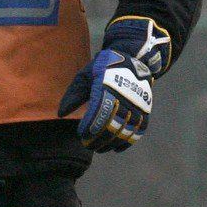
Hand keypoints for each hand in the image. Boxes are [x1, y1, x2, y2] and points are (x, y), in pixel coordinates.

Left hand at [57, 16, 170, 151]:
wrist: (133, 57)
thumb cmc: (104, 67)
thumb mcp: (85, 75)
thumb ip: (73, 94)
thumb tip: (61, 114)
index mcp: (106, 85)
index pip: (98, 112)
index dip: (90, 126)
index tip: (81, 134)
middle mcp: (123, 95)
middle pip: (111, 124)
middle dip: (98, 138)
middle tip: (88, 145)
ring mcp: (137, 103)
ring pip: (125, 129)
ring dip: (111, 142)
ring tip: (99, 148)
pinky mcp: (145, 108)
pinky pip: (139, 129)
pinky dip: (128, 141)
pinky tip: (117, 148)